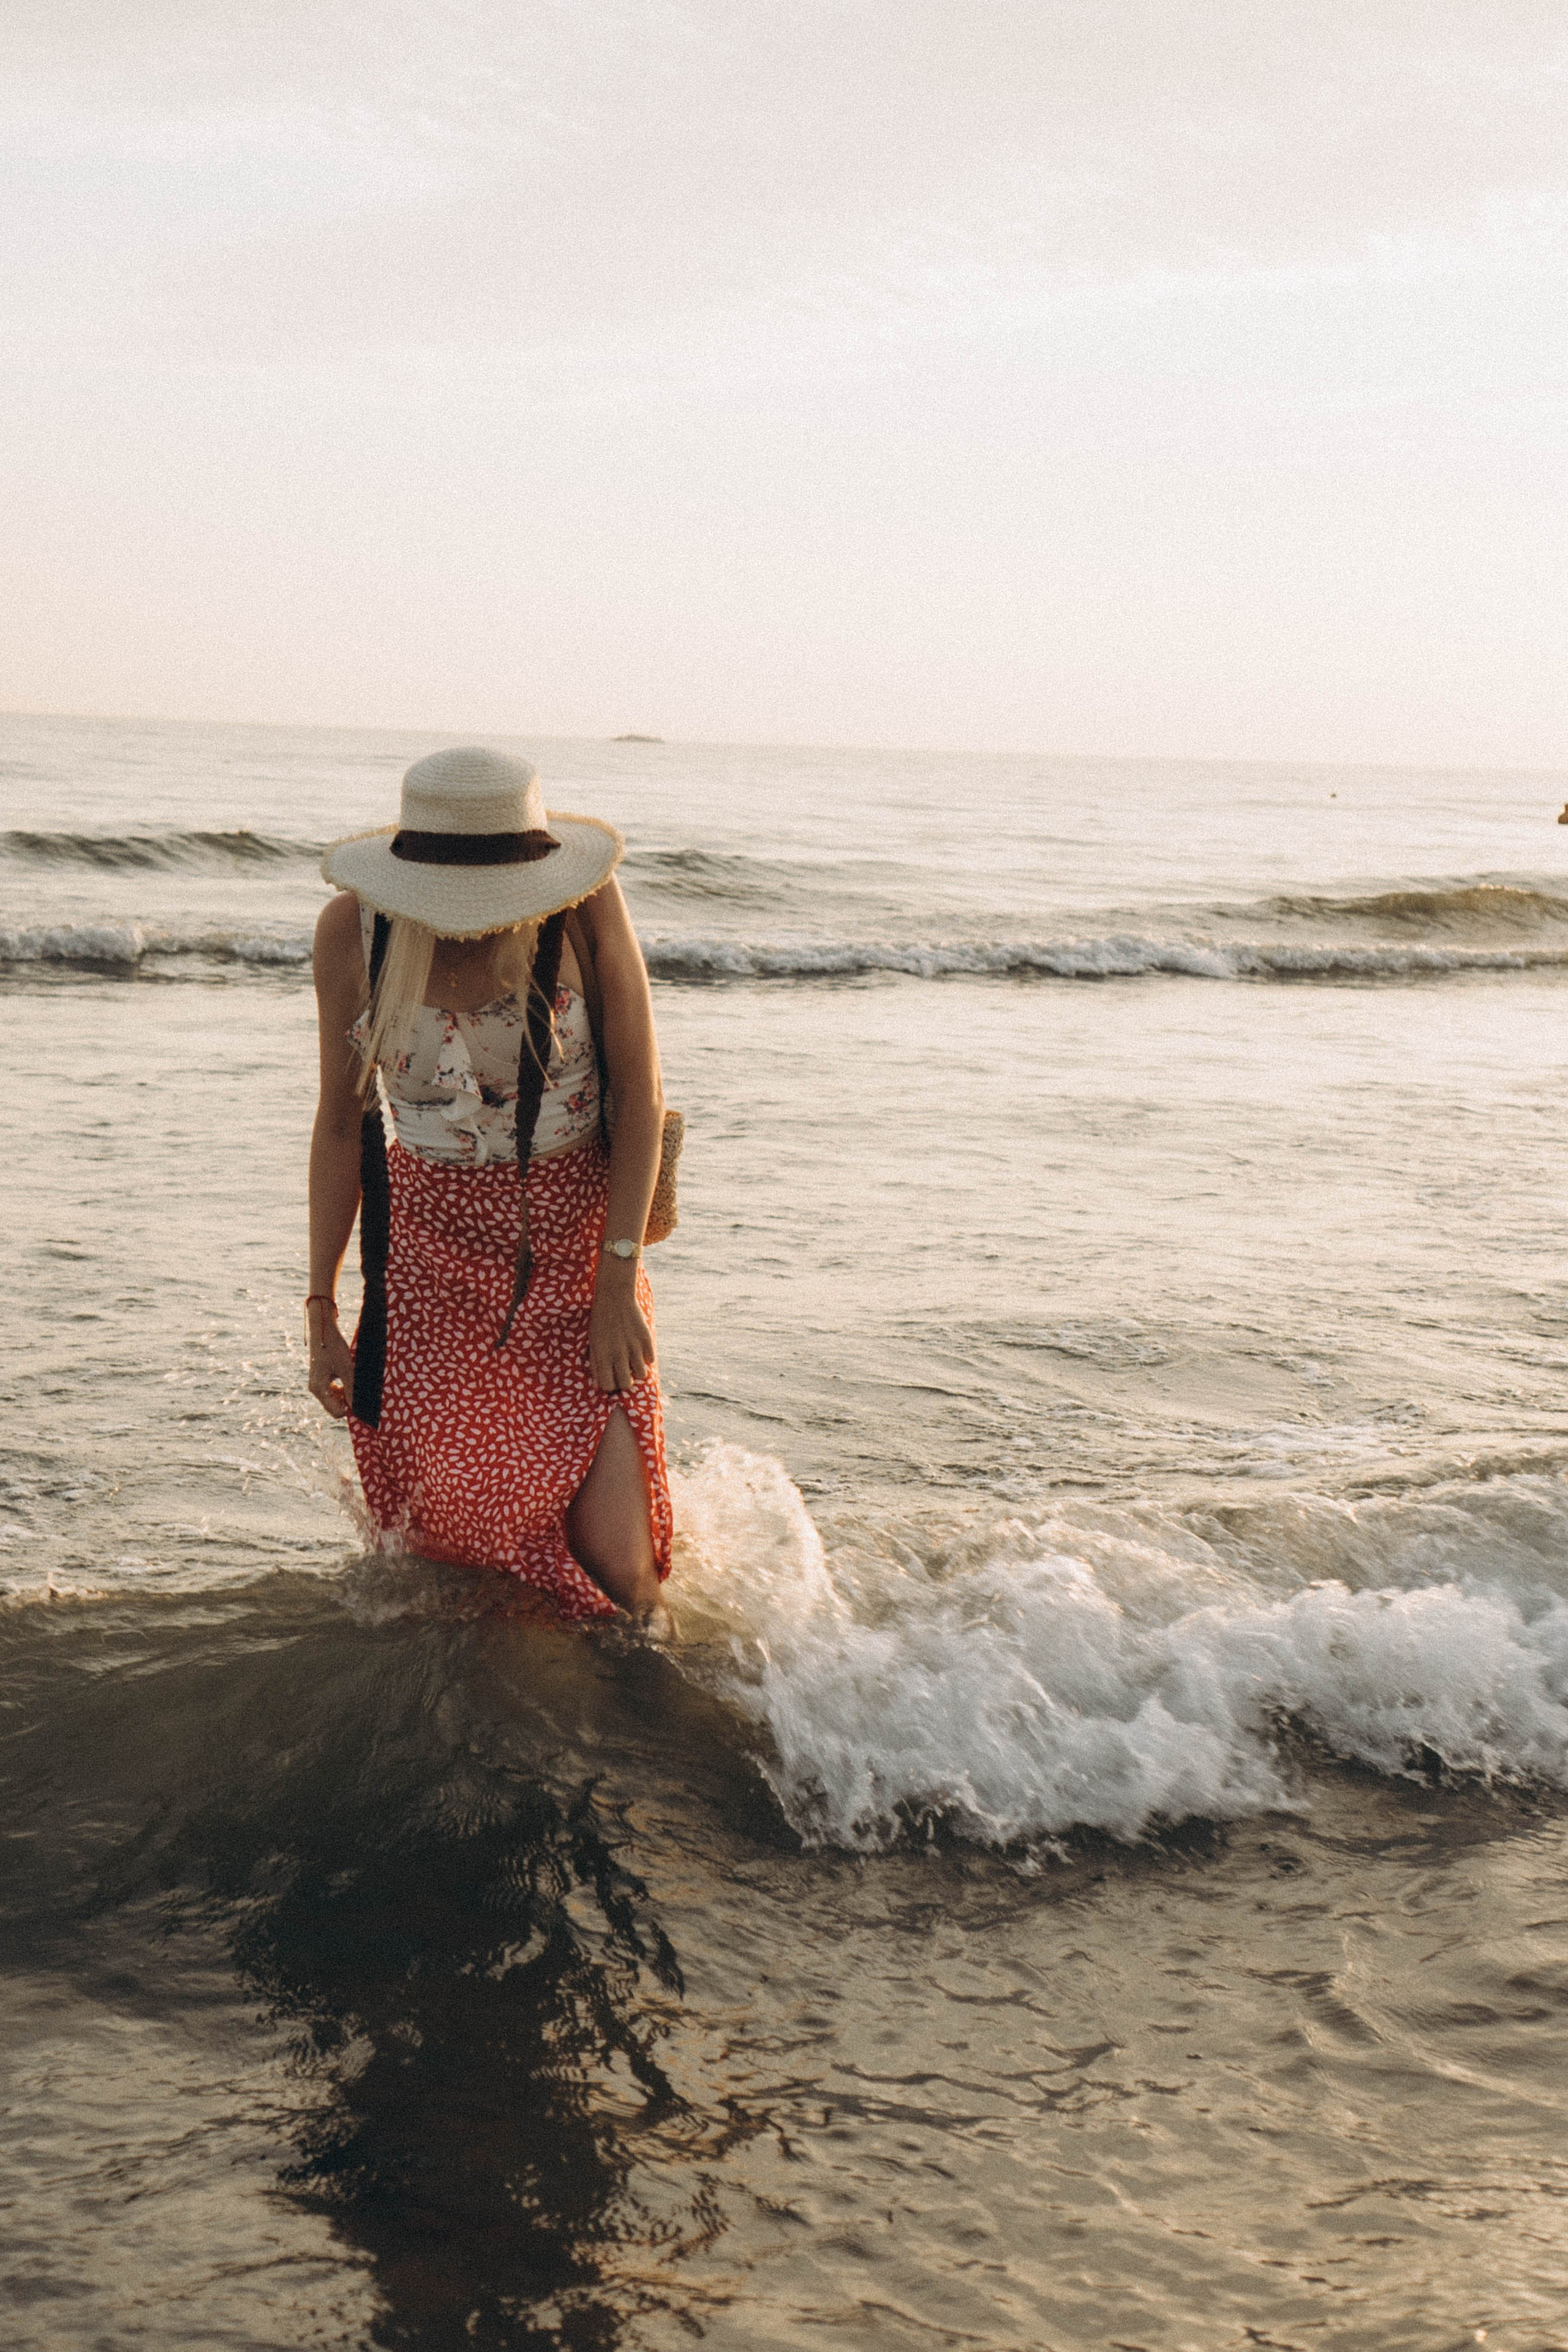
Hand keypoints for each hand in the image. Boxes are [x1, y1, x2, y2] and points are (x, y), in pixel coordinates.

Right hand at [307, 1303, 354, 1418]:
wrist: (323, 1331)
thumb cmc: (334, 1348)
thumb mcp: (347, 1368)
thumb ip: (351, 1389)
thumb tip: (357, 1407)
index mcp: (319, 1389)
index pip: (336, 1412)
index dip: (350, 1408)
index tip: (361, 1398)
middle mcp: (315, 1389)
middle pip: (334, 1407)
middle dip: (348, 1402)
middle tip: (359, 1389)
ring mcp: (317, 1384)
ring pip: (334, 1399)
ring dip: (346, 1395)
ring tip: (354, 1382)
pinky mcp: (320, 1379)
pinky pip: (332, 1391)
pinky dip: (342, 1389)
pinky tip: (349, 1378)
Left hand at [588, 1264, 654, 1392]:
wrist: (614, 1296)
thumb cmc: (600, 1321)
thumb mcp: (593, 1342)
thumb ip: (596, 1364)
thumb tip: (597, 1385)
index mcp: (602, 1355)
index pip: (608, 1385)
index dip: (610, 1385)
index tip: (611, 1378)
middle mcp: (618, 1353)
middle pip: (627, 1384)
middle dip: (625, 1381)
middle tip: (624, 1373)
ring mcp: (634, 1346)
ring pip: (641, 1374)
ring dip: (637, 1370)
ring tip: (633, 1361)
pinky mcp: (646, 1338)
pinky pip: (650, 1359)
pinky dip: (646, 1357)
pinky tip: (640, 1349)